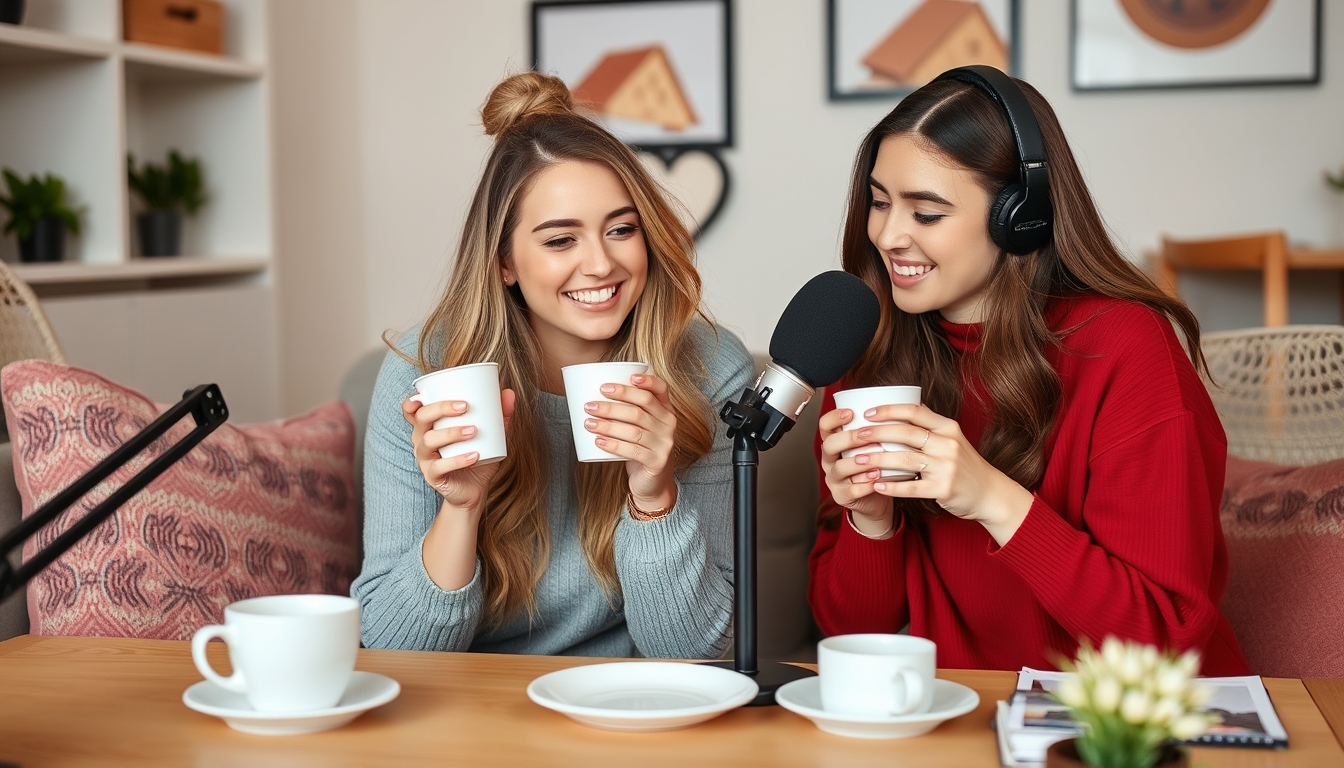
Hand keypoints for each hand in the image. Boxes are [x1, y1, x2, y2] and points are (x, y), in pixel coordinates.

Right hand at [403, 389, 515, 512]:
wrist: (474, 491)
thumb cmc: (477, 458)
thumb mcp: (490, 436)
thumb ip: (500, 416)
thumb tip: (509, 393)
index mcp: (430, 428)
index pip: (413, 411)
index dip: (412, 401)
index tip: (425, 394)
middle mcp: (423, 441)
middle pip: (421, 419)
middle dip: (440, 408)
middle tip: (465, 406)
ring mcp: (426, 460)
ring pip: (429, 441)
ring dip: (451, 433)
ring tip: (473, 431)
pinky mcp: (433, 477)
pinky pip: (440, 466)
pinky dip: (458, 460)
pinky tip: (474, 456)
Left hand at [583, 372, 677, 511]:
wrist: (653, 483)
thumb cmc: (641, 448)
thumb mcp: (641, 427)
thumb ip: (629, 410)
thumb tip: (591, 391)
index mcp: (666, 410)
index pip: (661, 389)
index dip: (647, 381)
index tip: (628, 377)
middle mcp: (669, 425)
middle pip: (640, 409)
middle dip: (613, 404)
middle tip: (590, 404)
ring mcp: (664, 444)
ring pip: (634, 430)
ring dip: (608, 425)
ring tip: (589, 422)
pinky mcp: (657, 462)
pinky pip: (632, 451)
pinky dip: (614, 445)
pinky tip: (599, 441)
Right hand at [818, 406, 894, 534]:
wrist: (877, 497)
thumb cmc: (878, 465)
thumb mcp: (874, 444)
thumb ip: (881, 427)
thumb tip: (908, 402)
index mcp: (836, 442)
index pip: (825, 425)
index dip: (834, 417)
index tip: (851, 412)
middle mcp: (831, 459)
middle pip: (830, 445)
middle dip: (849, 438)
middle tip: (867, 435)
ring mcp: (834, 478)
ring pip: (840, 468)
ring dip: (858, 462)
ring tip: (876, 459)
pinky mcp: (842, 496)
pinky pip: (850, 490)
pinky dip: (864, 484)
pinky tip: (877, 478)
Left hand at [833, 402, 1033, 544]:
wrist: (990, 493)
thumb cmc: (965, 465)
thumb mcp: (952, 439)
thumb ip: (930, 425)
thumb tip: (902, 406)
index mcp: (948, 428)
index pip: (915, 412)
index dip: (889, 410)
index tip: (868, 413)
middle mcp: (948, 444)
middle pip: (906, 433)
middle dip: (877, 433)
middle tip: (856, 435)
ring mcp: (946, 467)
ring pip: (905, 459)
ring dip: (878, 459)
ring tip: (859, 459)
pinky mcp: (944, 489)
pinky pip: (912, 487)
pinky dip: (892, 486)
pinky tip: (876, 484)